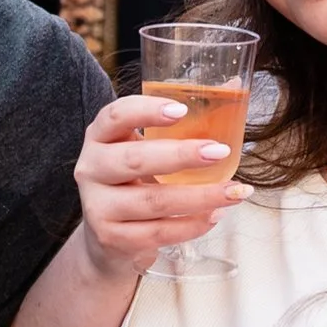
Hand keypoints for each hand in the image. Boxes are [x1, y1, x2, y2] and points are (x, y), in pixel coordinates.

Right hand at [72, 96, 250, 281]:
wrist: (107, 239)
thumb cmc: (135, 182)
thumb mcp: (147, 149)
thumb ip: (185, 122)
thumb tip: (233, 87)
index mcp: (100, 137)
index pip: (115, 116)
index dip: (146, 110)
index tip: (182, 110)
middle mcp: (92, 169)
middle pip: (135, 160)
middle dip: (181, 156)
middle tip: (220, 152)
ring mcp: (97, 207)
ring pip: (152, 201)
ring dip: (200, 197)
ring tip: (234, 192)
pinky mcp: (112, 238)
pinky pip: (158, 232)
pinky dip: (191, 225)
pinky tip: (215, 216)